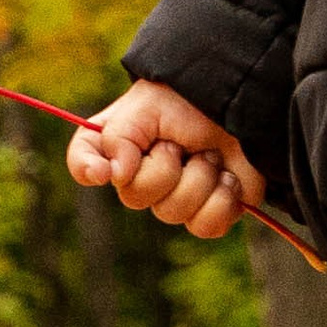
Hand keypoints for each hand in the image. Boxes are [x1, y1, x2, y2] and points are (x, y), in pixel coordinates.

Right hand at [65, 82, 267, 238]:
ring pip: (173, 213)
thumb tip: (112, 175)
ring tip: (210, 154)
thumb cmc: (191, 99)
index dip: (86, 169)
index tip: (104, 171)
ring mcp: (175, 196)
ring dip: (199, 178)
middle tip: (181, 143)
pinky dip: (222, 200)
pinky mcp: (210, 211)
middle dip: (166, 167)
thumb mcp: (148, 106)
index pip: (84, 162)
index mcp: (119, 144)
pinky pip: (206, 227)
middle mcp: (141, 175)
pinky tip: (228, 177)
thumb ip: (120, 136)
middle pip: (134, 197)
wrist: (242, 105)